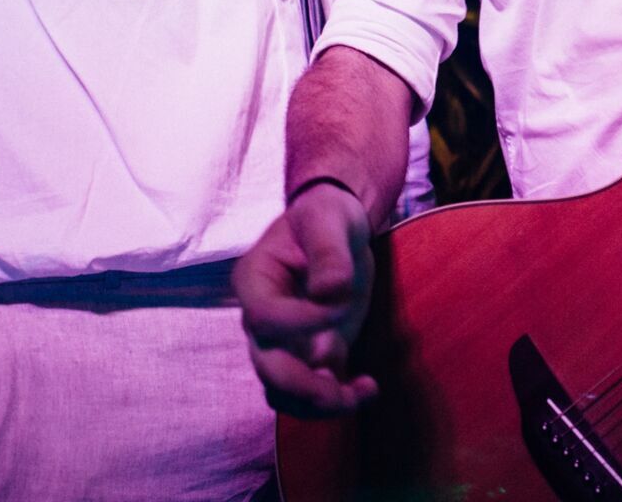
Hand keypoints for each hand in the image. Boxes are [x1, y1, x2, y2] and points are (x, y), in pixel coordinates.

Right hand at [234, 182, 377, 418]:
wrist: (337, 228)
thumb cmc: (325, 217)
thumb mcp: (328, 221)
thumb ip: (328, 253)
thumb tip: (330, 293)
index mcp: (254, 281)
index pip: (265, 317)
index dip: (299, 322)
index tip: (340, 306)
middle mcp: (261, 320)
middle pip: (267, 367)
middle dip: (302, 385)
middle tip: (337, 385)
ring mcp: (284, 343)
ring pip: (285, 391)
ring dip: (319, 403)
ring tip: (359, 392)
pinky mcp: (311, 355)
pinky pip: (311, 392)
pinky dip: (336, 399)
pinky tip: (367, 387)